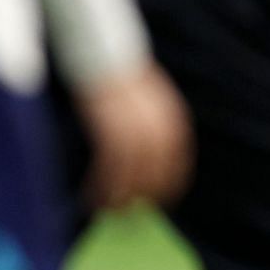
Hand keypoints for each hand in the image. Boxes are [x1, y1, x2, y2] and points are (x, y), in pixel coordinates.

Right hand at [76, 62, 192, 211]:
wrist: (101, 54)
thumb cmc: (120, 75)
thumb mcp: (148, 97)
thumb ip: (153, 122)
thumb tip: (147, 153)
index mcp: (172, 117)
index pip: (176, 158)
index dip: (170, 181)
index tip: (162, 199)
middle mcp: (159, 126)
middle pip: (155, 171)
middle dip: (144, 195)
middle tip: (132, 215)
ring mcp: (135, 129)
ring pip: (130, 175)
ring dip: (119, 198)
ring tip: (109, 213)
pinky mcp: (110, 131)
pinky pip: (108, 170)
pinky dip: (101, 188)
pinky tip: (93, 199)